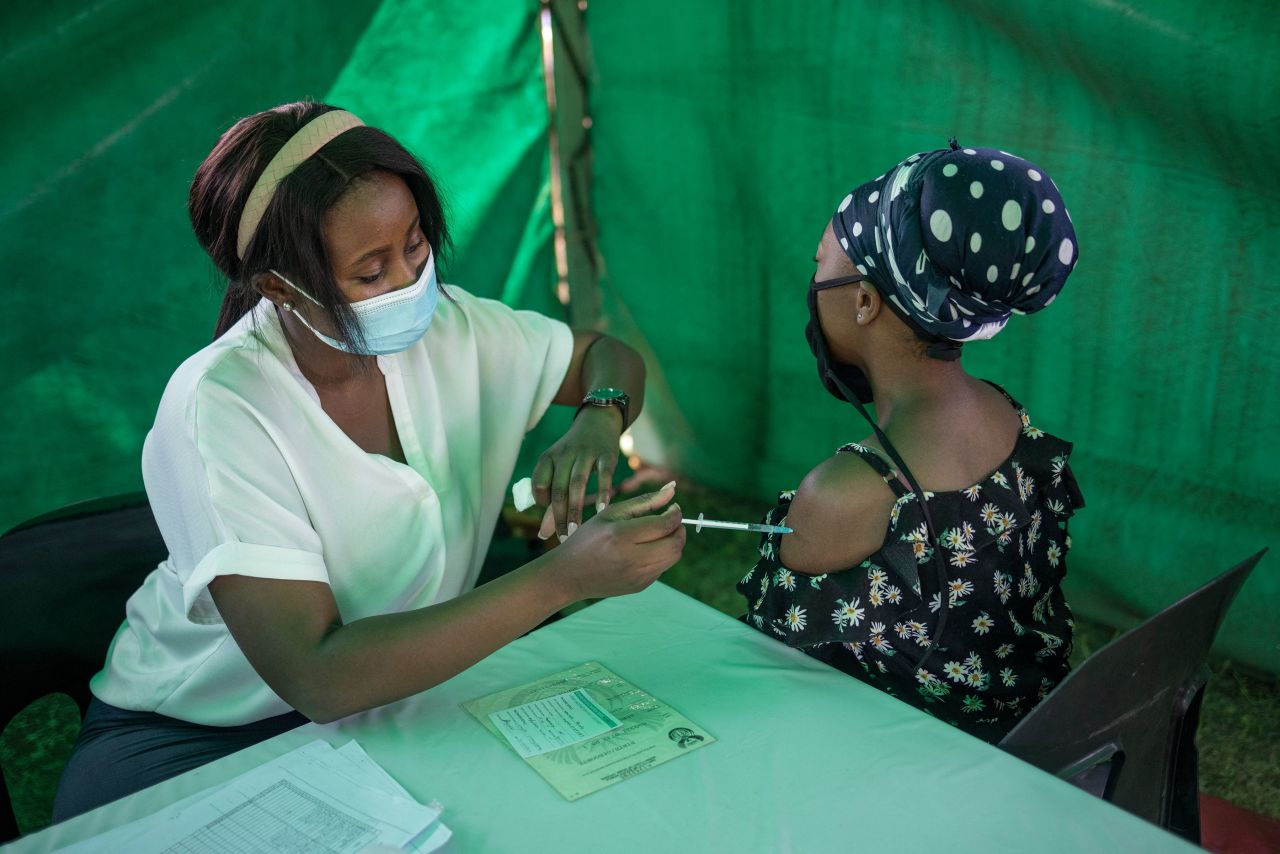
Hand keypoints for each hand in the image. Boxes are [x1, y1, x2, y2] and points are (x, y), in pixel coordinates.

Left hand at [532, 406, 622, 538]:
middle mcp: (565, 454)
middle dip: (559, 516)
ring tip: (576, 531)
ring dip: (576, 509)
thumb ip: (551, 500)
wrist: (598, 420)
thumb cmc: (574, 452)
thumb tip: (543, 534)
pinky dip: (602, 492)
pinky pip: (604, 475)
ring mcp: (586, 453)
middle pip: (558, 489)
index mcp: (548, 457)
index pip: (539, 484)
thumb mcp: (559, 468)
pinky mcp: (607, 455)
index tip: (550, 518)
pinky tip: (602, 510)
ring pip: (577, 484)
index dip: (542, 504)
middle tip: (563, 538)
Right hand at [543, 481, 685, 599]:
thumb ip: (644, 501)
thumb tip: (672, 488)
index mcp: (622, 536)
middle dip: (680, 529)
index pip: (665, 524)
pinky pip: (662, 568)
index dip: (676, 514)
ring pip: (673, 557)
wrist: (568, 575)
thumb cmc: (588, 538)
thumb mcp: (611, 513)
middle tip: (671, 521)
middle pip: (675, 544)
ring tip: (660, 534)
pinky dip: (661, 556)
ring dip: (673, 543)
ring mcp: (637, 576)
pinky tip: (646, 550)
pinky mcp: (639, 587)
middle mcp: (632, 558)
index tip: (673, 507)